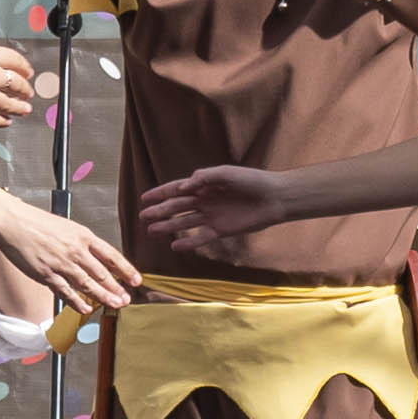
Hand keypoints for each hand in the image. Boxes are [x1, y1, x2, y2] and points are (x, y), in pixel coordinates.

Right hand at [0, 28, 42, 131]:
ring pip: (9, 105)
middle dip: (26, 89)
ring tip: (25, 110)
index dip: (25, 68)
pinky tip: (6, 121)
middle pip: (17, 85)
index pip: (16, 61)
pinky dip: (2, 121)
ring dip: (19, 108)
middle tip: (29, 93)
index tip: (28, 72)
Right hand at [0, 203, 138, 317]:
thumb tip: (97, 258)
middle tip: (126, 299)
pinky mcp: (46, 275)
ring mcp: (61, 264)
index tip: (135, 280)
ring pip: (87, 285)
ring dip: (103, 297)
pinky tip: (86, 309)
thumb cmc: (36, 223)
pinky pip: (66, 292)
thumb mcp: (67, 227)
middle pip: (102, 273)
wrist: (13, 222)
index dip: (126, 269)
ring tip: (114, 305)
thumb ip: (82, 243)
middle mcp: (75, 250)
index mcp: (83, 235)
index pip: (111, 255)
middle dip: (117, 288)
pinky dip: (77, 302)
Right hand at [135, 165, 294, 251]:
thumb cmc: (251, 180)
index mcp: (204, 185)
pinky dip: (188, 241)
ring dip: (169, 226)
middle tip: (143, 217)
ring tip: (152, 231)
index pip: (177, 189)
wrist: (274, 198)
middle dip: (160, 211)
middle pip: (178, 207)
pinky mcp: (221, 230)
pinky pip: (200, 236)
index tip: (144, 199)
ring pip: (185, 222)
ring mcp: (212, 216)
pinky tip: (175, 245)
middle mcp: (205, 201)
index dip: (161, 194)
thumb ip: (203, 178)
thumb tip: (181, 187)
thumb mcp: (226, 174)